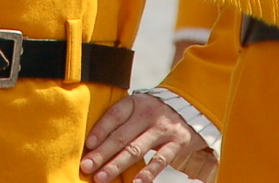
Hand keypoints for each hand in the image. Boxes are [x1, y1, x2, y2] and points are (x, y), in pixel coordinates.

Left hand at [82, 94, 214, 182]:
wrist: (192, 107)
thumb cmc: (155, 112)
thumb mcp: (139, 108)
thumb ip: (121, 121)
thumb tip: (93, 144)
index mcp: (135, 103)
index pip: (114, 116)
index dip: (100, 130)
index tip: (87, 145)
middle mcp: (148, 114)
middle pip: (121, 136)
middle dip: (101, 154)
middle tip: (86, 167)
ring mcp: (163, 129)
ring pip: (136, 149)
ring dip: (117, 165)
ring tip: (102, 177)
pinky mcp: (177, 142)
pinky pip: (160, 160)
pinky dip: (147, 173)